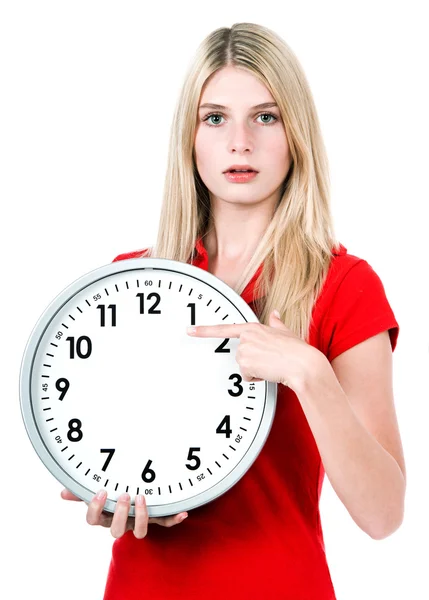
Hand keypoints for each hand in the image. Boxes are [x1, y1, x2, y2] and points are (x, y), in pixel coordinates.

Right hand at [60, 488, 187, 538]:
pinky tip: (182, 513)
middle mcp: (122, 522)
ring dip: (142, 516)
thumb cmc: (114, 494)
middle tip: (125, 495)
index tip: (102, 491)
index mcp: (106, 515)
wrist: (137, 496)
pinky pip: (166, 523)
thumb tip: (63, 492)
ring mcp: (139, 522)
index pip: (94, 520)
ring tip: (143, 498)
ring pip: (139, 532)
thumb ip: (82, 491)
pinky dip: (174, 519)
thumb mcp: (98, 491)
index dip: (96, 509)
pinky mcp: (156, 519)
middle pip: (116, 530)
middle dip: (121, 513)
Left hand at [186, 309, 323, 393]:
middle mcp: (246, 337)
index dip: (204, 330)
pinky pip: (246, 376)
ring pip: (243, 366)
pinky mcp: (245, 364)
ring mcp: (244, 350)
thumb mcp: (286, 332)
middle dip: (253, 361)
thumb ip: (277, 323)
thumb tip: (275, 314)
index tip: (189, 331)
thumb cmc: (297, 350)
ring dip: (256, 370)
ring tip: (271, 365)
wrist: (303, 364)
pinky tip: (269, 372)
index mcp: (253, 327)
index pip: (224, 329)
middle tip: (270, 359)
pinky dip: (257, 377)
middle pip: (240, 355)